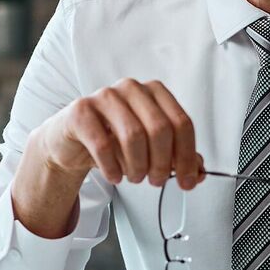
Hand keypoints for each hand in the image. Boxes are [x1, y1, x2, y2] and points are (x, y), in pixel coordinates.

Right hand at [11, 79, 203, 238]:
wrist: (71, 141)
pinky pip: (103, 144)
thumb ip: (176, 157)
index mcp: (154, 92)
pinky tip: (114, 176)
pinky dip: (113, 168)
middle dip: (162, 163)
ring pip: (133, 136)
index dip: (188, 156)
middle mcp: (131, 89)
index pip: (181, 123)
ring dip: (137, 166)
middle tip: (156, 180)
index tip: (187, 180)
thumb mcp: (148, 148)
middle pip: (160, 129)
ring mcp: (104, 96)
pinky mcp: (81, 111)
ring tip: (134, 177)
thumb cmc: (113, 141)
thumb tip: (199, 173)